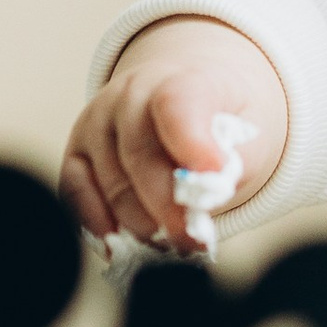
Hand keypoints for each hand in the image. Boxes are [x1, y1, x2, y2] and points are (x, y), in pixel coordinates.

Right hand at [59, 20, 288, 257]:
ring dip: (141, 224)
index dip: (192, 143)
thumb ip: (238, 160)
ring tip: (171, 243)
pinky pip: (75, 192)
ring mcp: (98, 121)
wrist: (188, 98)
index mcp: (182, 80)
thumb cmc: (221, 119)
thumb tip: (212, 192)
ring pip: (111, 183)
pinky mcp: (77, 151)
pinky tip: (120, 246)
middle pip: (141, 155)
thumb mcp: (250, 131)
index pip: (177, 103)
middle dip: (167, 207)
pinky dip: (97, 225)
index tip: (214, 176)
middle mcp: (132, 94)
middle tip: (192, 240)